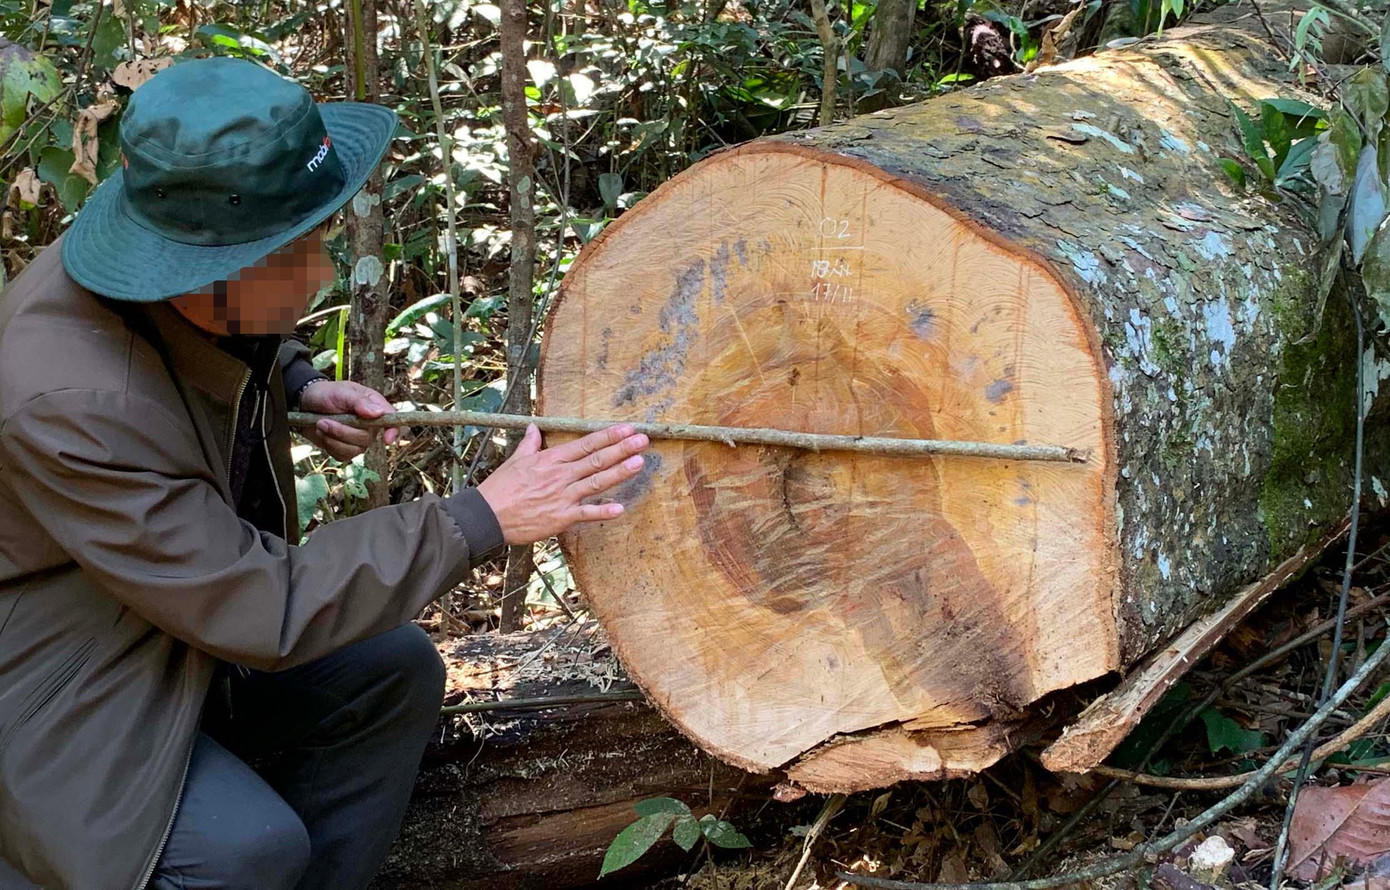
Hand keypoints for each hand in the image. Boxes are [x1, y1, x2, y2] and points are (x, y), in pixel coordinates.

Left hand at [298, 379, 399, 459]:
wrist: (306, 403)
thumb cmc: (327, 394)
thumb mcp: (341, 392)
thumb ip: (359, 402)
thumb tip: (378, 413)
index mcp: (374, 406)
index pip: (392, 420)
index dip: (393, 431)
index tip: (386, 440)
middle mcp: (370, 425)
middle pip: (367, 439)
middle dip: (343, 432)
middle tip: (323, 421)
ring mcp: (358, 439)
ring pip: (355, 450)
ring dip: (333, 439)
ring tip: (320, 424)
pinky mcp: (346, 449)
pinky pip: (343, 456)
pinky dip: (330, 446)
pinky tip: (323, 434)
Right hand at [477, 423, 649, 544]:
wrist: (486, 516)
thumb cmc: (500, 488)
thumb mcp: (514, 460)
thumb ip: (529, 444)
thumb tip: (534, 427)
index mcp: (550, 459)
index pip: (585, 444)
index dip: (608, 436)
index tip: (627, 428)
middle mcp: (560, 475)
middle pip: (596, 459)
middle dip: (622, 448)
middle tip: (643, 439)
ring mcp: (562, 496)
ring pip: (596, 481)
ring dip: (619, 472)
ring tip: (639, 463)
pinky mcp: (560, 518)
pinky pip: (585, 513)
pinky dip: (603, 511)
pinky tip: (620, 508)